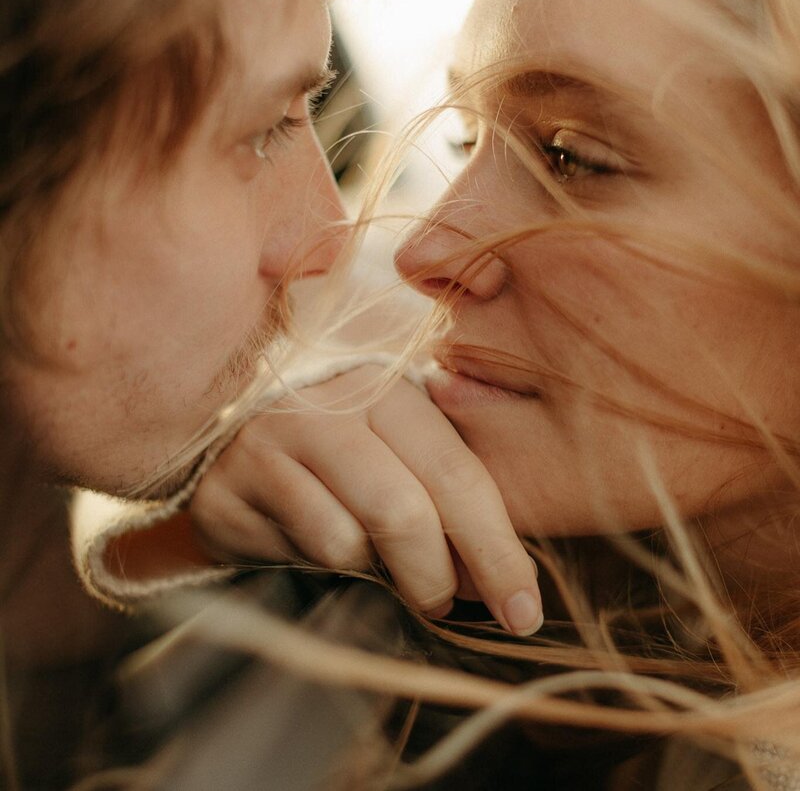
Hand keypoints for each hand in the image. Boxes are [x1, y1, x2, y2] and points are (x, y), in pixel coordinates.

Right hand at [190, 365, 542, 635]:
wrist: (230, 406)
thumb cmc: (339, 434)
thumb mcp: (396, 435)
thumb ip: (447, 486)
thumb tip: (494, 575)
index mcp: (383, 387)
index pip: (454, 473)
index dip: (496, 549)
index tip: (522, 608)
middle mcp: (322, 412)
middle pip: (402, 513)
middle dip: (437, 578)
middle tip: (446, 604)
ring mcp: (265, 450)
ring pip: (346, 545)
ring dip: (375, 573)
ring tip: (372, 557)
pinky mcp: (225, 495)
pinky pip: (294, 557)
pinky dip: (320, 566)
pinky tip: (317, 541)